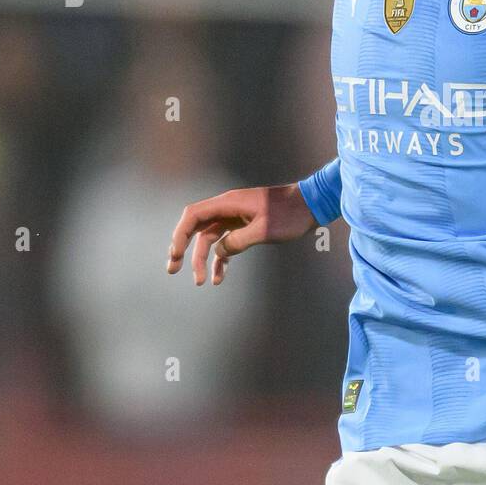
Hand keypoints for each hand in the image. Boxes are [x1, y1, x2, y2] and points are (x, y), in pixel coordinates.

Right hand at [166, 184, 315, 285]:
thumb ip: (239, 241)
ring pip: (210, 238)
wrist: (312, 205)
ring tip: (200, 282)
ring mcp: (236, 217)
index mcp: (229, 203)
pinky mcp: (245, 226)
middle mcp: (228, 208)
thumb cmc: (290, 214)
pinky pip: (226, 243)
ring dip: (202, 259)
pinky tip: (219, 278)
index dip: (180, 234)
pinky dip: (221, 259)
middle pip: (197, 228)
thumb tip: (219, 252)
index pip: (193, 216)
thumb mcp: (265, 230)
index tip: (176, 255)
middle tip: (173, 269)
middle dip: (183, 248)